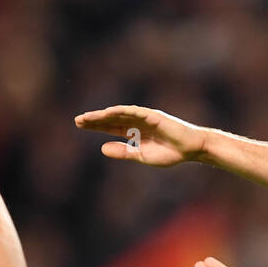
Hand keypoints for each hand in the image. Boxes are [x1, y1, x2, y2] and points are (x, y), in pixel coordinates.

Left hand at [73, 105, 207, 166]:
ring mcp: (144, 117)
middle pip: (112, 118)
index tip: (80, 125)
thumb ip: (123, 152)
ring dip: (103, 115)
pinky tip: (108, 112)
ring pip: (119, 114)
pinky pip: (134, 112)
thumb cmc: (170, 152)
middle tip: (77, 121)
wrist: (190, 149)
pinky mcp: (153, 115)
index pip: (111, 126)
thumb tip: (102, 148)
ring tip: (87, 117)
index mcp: (134, 132)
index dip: (96, 126)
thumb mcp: (141, 156)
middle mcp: (137, 122)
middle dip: (95, 119)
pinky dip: (121, 111)